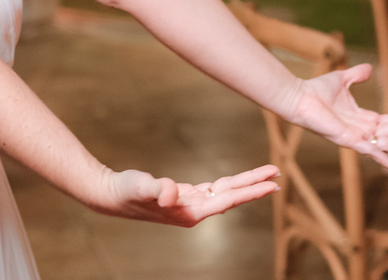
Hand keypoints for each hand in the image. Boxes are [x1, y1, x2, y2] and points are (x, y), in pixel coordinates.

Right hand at [100, 164, 280, 225]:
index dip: (252, 191)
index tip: (272, 184)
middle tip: (278, 175)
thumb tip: (172, 192)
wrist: (108, 196)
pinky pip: (212, 190)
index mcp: (190, 212)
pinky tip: (231, 182)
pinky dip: (225, 184)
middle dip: (255, 185)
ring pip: (224, 192)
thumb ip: (157, 189)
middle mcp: (194, 211)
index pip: (229, 200)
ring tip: (263, 176)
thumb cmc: (125, 192)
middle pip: (232, 196)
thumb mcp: (141, 186)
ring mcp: (189, 204)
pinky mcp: (182, 197)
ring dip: (243, 183)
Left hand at [291, 63, 387, 172]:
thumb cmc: (317, 90)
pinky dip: (384, 159)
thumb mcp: (343, 79)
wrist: (299, 97)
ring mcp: (357, 137)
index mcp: (365, 118)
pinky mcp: (348, 141)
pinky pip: (370, 151)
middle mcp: (364, 130)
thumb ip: (357, 76)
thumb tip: (369, 68)